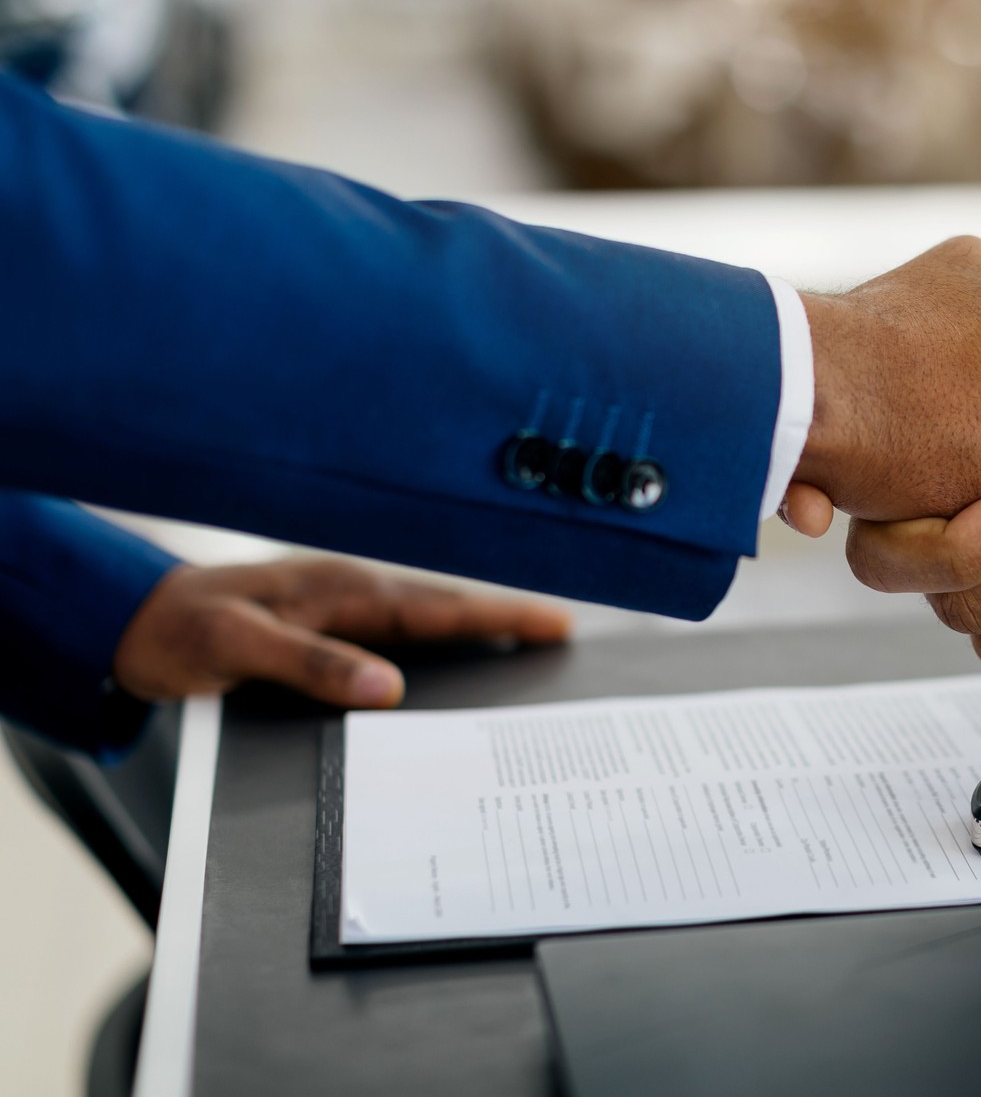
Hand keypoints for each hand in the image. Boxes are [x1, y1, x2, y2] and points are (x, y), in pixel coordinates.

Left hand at [113, 557, 572, 707]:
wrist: (124, 618)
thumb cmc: (176, 631)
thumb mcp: (237, 648)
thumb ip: (312, 665)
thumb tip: (388, 687)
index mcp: (338, 589)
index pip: (436, 605)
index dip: (498, 616)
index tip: (552, 623)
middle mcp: (346, 588)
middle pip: (443, 605)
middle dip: (504, 616)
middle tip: (560, 631)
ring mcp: (337, 601)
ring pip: (424, 614)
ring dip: (474, 625)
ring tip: (524, 639)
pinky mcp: (324, 619)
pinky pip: (398, 626)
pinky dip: (436, 635)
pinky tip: (448, 652)